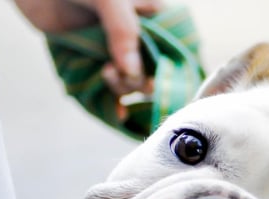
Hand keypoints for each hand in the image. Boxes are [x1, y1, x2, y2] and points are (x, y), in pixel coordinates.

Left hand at [16, 0, 160, 111]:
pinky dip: (113, 101)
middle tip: (115, 70)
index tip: (153, 77)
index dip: (168, 68)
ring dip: (122, 86)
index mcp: (153, 15)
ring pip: (132, 81)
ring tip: (104, 72)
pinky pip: (109, 86)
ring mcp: (116, 49)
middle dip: (139, 79)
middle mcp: (139, 35)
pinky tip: (118, 113)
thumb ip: (124, 31)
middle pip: (153, 71)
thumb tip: (132, 73)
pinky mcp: (94, 60)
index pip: (174, 49)